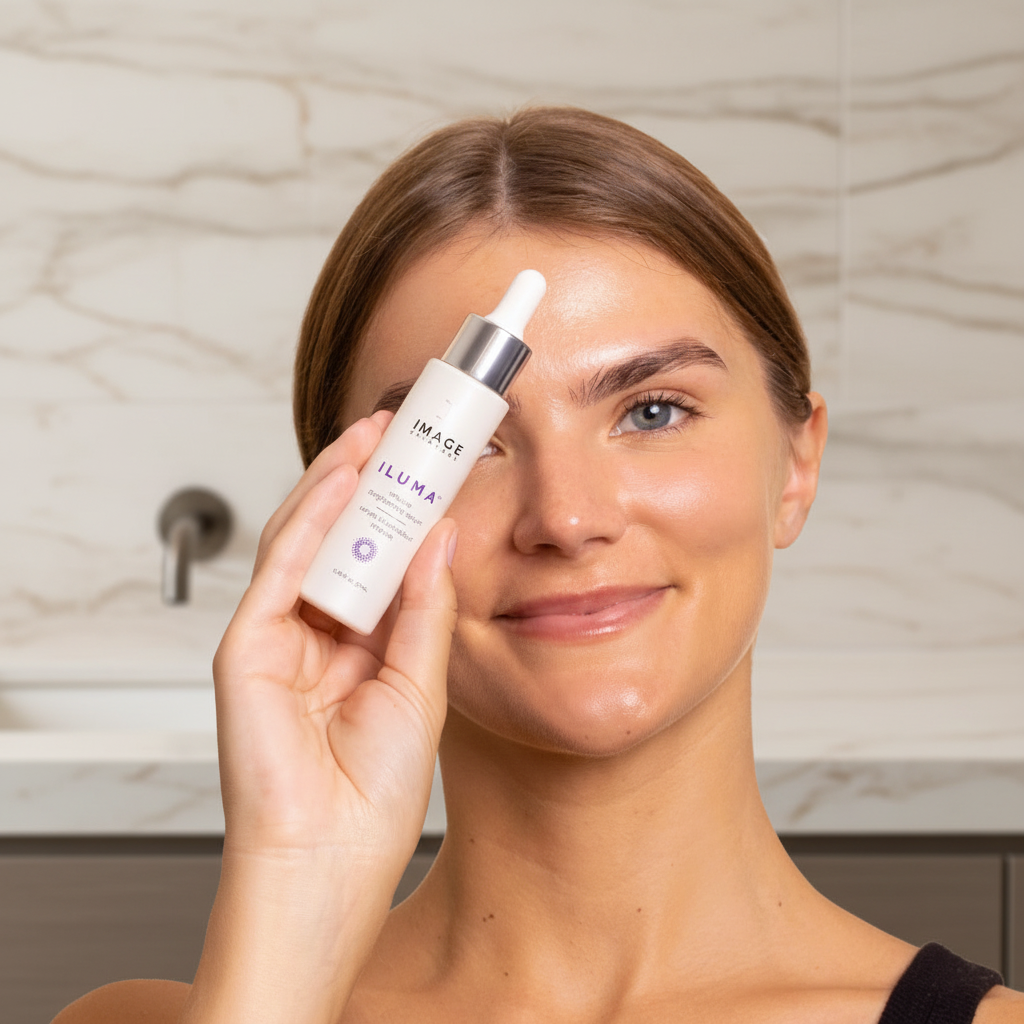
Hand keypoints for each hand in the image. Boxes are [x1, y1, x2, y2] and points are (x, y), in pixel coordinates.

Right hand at [213, 410, 456, 870]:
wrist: (331, 857)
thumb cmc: (374, 792)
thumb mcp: (420, 682)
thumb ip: (425, 606)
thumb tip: (441, 535)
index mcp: (359, 646)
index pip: (377, 558)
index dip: (402, 508)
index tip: (432, 465)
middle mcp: (316, 633)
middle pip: (342, 540)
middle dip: (371, 483)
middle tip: (404, 433)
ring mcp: (278, 635)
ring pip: (307, 540)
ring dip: (342, 484)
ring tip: (377, 435)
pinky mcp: (246, 644)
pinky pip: (279, 564)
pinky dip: (310, 517)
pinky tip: (342, 478)